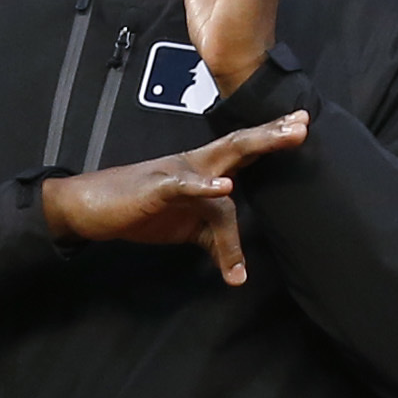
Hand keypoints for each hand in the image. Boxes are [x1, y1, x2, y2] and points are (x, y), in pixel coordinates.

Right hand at [38, 114, 307, 285]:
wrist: (94, 208)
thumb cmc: (142, 211)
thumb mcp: (188, 229)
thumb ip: (217, 243)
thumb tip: (238, 273)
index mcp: (206, 171)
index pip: (245, 153)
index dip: (272, 139)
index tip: (303, 125)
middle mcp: (197, 164)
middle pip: (242, 144)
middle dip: (273, 134)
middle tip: (304, 123)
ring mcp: (178, 172)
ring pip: (224, 156)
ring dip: (256, 147)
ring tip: (286, 140)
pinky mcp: (157, 188)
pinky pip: (184, 185)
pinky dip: (205, 186)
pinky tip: (225, 187)